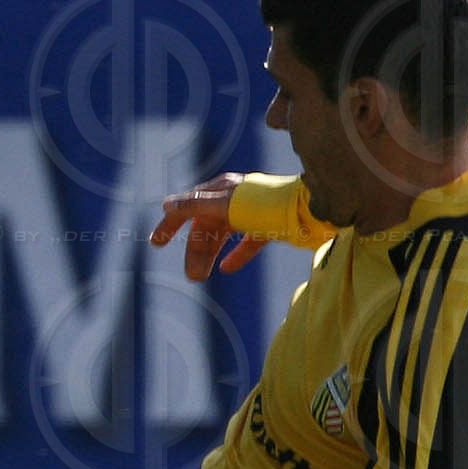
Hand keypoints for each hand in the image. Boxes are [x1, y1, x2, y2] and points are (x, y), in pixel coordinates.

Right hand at [150, 172, 264, 280]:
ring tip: (201, 278)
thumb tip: (166, 205)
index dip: (171, 224)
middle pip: (205, 226)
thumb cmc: (267, 204)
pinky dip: (236, 255)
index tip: (157, 243)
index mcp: (222, 190)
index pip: (188, 206)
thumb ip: (196, 205)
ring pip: (223, 235)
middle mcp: (235, 200)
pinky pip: (247, 242)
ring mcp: (252, 213)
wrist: (311, 211)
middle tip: (191, 276)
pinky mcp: (269, 227)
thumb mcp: (226, 204)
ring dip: (210, 255)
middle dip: (195, 251)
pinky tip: (228, 269)